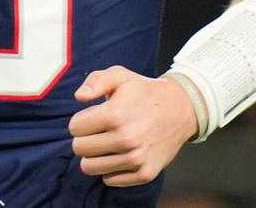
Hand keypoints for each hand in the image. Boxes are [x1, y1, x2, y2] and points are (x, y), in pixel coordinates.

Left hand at [68, 66, 198, 186]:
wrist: (180, 110)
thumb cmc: (145, 92)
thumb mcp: (120, 76)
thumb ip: (96, 81)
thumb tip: (79, 96)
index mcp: (115, 115)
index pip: (75, 127)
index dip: (81, 121)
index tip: (94, 117)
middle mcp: (126, 139)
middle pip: (79, 148)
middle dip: (84, 138)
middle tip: (99, 131)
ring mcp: (136, 159)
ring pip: (90, 167)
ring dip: (94, 155)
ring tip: (106, 143)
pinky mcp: (145, 174)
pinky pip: (109, 180)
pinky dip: (110, 169)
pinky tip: (120, 155)